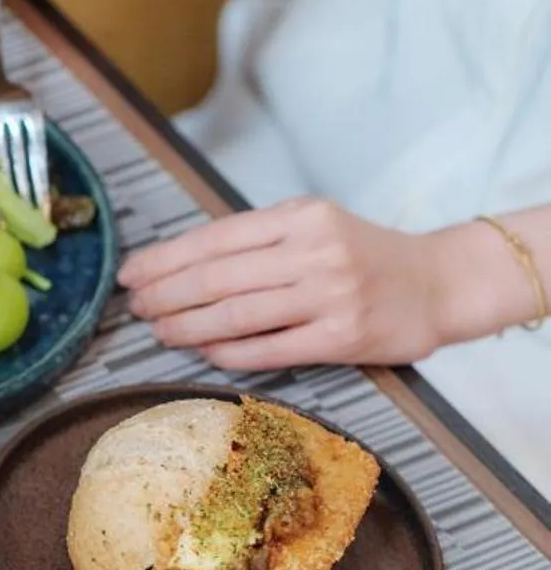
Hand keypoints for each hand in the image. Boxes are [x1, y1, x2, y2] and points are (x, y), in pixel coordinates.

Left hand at [122, 197, 495, 371]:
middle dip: (164, 295)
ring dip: (186, 326)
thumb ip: (257, 240)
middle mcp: (314, 252)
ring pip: (235, 315)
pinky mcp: (342, 337)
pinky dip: (226, 352)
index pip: (214, 238)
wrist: (440, 283)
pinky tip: (202, 352)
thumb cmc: (364, 255)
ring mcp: (329, 295)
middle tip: (135, 308)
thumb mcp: (314, 226)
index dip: (163, 259)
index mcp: (300, 217)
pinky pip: (267, 349)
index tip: (131, 274)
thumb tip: (180, 264)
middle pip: (215, 278)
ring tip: (159, 331)